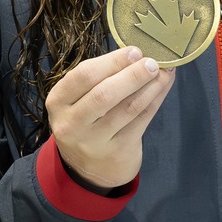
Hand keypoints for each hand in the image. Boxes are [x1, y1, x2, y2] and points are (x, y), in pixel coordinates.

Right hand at [47, 45, 174, 188]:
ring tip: (163, 72)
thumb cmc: (86, 122)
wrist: (88, 170)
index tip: (135, 51)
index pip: (84, 76)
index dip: (112, 61)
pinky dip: (155, 101)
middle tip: (152, 62)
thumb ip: (101, 78)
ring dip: (150, 87)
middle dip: (133, 75)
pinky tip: (162, 88)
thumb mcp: (80, 100)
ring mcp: (94, 141)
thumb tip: (138, 54)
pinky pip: (140, 121)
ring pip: (127, 108)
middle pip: (105, 94)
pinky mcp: (116, 152)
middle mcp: (71, 123)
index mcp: (58, 101)